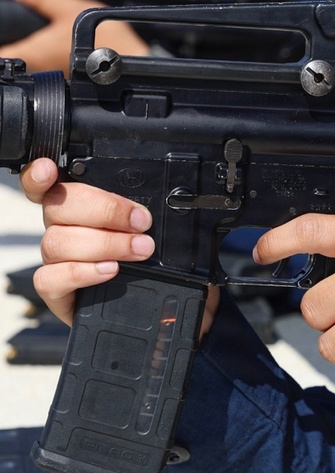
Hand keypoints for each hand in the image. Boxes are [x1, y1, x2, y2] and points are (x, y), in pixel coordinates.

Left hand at [0, 0, 149, 74]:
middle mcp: (39, 70)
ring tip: (34, 37)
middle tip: (14, 31)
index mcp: (32, 54)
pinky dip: (42, 59)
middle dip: (10, 45)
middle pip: (12, 62)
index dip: (0, 45)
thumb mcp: (71, 8)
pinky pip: (45, 70)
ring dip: (27, 54)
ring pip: (28, 68)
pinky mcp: (67, 79)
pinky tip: (51, 46)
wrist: (139, 63)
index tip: (3, 34)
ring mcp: (53, 77)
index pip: (1, 57)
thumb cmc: (108, 41)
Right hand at [21, 158, 218, 332]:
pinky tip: (109, 271)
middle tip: (142, 224)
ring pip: (57, 241)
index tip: (49, 168)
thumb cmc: (152, 261)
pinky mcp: (56, 290)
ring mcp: (56, 259)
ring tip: (139, 251)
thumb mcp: (156, 231)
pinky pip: (50, 278)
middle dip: (105, 211)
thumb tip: (150, 209)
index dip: (40, 175)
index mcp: (81, 206)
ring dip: (105, 243)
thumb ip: (145, 214)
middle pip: (58, 207)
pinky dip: (83, 272)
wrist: (156, 304)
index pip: (48, 184)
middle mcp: (62, 228)